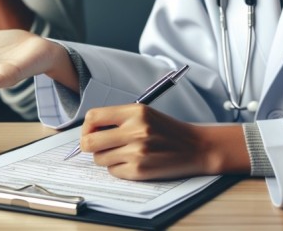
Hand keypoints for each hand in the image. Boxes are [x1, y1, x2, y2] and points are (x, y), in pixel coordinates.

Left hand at [79, 105, 213, 180]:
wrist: (196, 147)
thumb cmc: (168, 131)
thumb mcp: (145, 114)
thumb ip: (118, 119)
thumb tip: (88, 131)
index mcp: (135, 112)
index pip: (93, 117)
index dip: (86, 127)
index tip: (90, 132)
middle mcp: (135, 131)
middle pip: (89, 142)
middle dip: (89, 146)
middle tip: (98, 146)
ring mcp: (137, 152)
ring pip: (99, 159)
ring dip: (106, 158)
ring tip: (123, 153)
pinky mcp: (139, 170)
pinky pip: (113, 171)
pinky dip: (118, 168)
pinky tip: (133, 162)